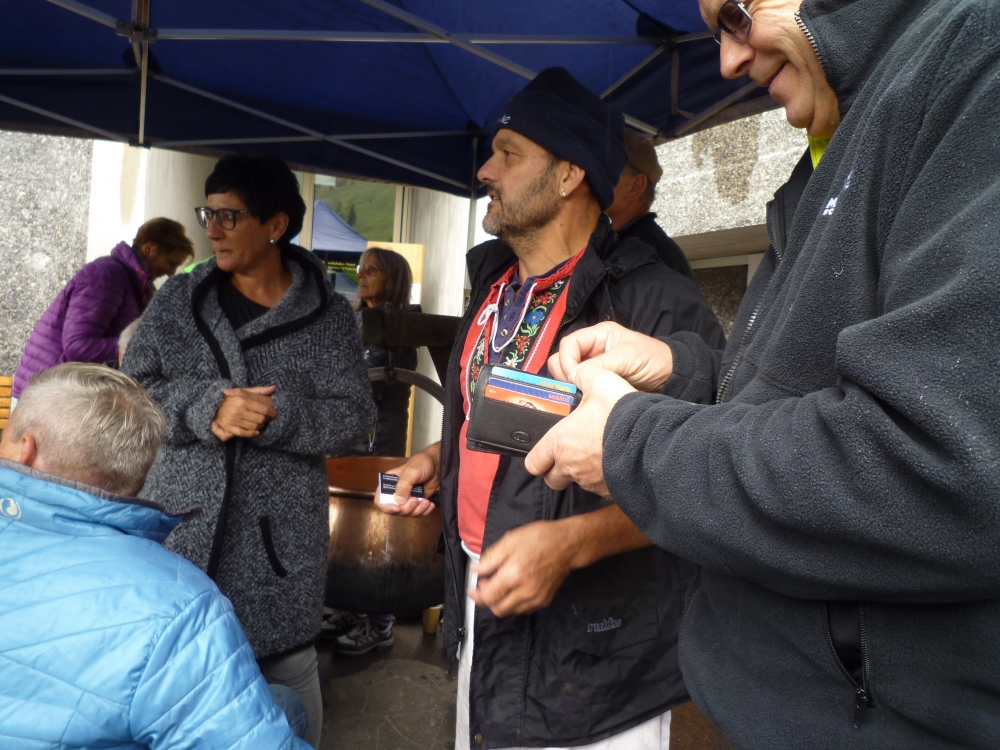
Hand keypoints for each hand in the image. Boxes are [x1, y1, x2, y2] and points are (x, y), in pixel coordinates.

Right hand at [212, 385, 276, 438]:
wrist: (214, 404)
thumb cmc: (232, 397)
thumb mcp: (244, 391)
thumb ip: (259, 390)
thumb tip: (274, 388)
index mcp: (243, 400)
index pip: (263, 409)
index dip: (272, 413)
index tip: (275, 414)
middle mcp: (238, 410)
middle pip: (260, 419)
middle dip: (266, 420)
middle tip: (268, 418)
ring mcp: (233, 420)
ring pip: (253, 427)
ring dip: (260, 426)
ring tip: (262, 423)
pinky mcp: (228, 427)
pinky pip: (243, 433)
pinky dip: (251, 434)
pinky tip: (256, 431)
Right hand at [378, 442, 439, 516]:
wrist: (436, 464)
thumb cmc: (421, 464)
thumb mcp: (411, 472)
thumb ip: (403, 486)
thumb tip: (399, 502)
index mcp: (389, 484)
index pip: (380, 499)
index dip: (386, 506)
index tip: (397, 508)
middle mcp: (396, 493)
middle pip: (394, 510)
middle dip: (406, 509)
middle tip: (416, 500)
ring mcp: (407, 499)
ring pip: (407, 513)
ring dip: (417, 511)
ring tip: (426, 502)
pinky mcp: (418, 502)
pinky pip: (418, 513)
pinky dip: (424, 512)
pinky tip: (430, 505)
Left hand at [469, 519, 581, 616]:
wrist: (568, 544)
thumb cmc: (539, 538)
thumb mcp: (510, 540)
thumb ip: (490, 558)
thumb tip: (475, 570)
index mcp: (513, 575)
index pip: (488, 596)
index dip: (476, 595)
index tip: (472, 588)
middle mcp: (524, 592)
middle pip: (497, 609)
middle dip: (486, 601)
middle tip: (485, 586)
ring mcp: (536, 599)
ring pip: (510, 612)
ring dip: (500, 603)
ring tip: (499, 587)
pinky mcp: (544, 601)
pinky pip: (523, 610)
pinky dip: (513, 604)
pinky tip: (513, 590)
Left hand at [524, 369, 634, 493]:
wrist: (652, 442)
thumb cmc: (621, 415)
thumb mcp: (600, 382)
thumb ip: (584, 375)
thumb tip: (579, 372)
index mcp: (560, 443)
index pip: (533, 463)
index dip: (537, 458)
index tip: (544, 451)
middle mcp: (571, 466)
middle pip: (552, 479)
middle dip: (555, 470)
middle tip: (567, 453)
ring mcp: (590, 482)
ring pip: (577, 481)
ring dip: (582, 470)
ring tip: (598, 451)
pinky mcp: (609, 491)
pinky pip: (599, 487)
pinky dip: (603, 477)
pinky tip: (615, 460)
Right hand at [548, 322, 673, 393]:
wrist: (672, 378)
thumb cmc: (653, 360)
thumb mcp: (626, 358)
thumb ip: (598, 365)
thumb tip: (574, 376)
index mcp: (598, 335)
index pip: (569, 344)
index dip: (567, 361)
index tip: (574, 378)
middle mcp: (592, 349)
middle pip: (563, 358)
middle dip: (566, 373)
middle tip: (578, 387)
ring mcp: (593, 367)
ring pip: (567, 374)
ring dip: (572, 385)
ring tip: (584, 394)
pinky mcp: (596, 383)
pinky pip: (578, 387)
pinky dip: (578, 393)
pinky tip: (587, 399)